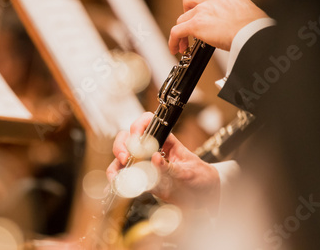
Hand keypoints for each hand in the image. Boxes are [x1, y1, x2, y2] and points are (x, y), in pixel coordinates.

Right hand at [106, 112, 220, 210]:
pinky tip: (115, 186)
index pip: (148, 123)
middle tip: (125, 158)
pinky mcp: (141, 180)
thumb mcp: (189, 172)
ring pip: (122, 157)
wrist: (204, 196)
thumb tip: (155, 158)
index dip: (139, 126)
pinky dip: (117, 181)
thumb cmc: (200, 177)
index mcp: (165, 140)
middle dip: (122, 146)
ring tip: (117, 176)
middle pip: (128, 138)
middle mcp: (151, 149)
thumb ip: (172, 167)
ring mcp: (144, 164)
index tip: (136, 138)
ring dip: (116, 165)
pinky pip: (125, 178)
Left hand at [169, 0, 268, 52]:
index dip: (197, 1)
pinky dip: (173, 41)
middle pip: (188, 0)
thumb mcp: (243, 10)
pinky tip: (175, 49)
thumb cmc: (254, 27)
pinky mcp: (196, 24)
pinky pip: (177, 31)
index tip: (197, 10)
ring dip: (182, 31)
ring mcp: (202, 10)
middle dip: (187, 13)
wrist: (253, 33)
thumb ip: (230, 11)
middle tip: (190, 25)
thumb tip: (226, 23)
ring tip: (185, 44)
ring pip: (182, 18)